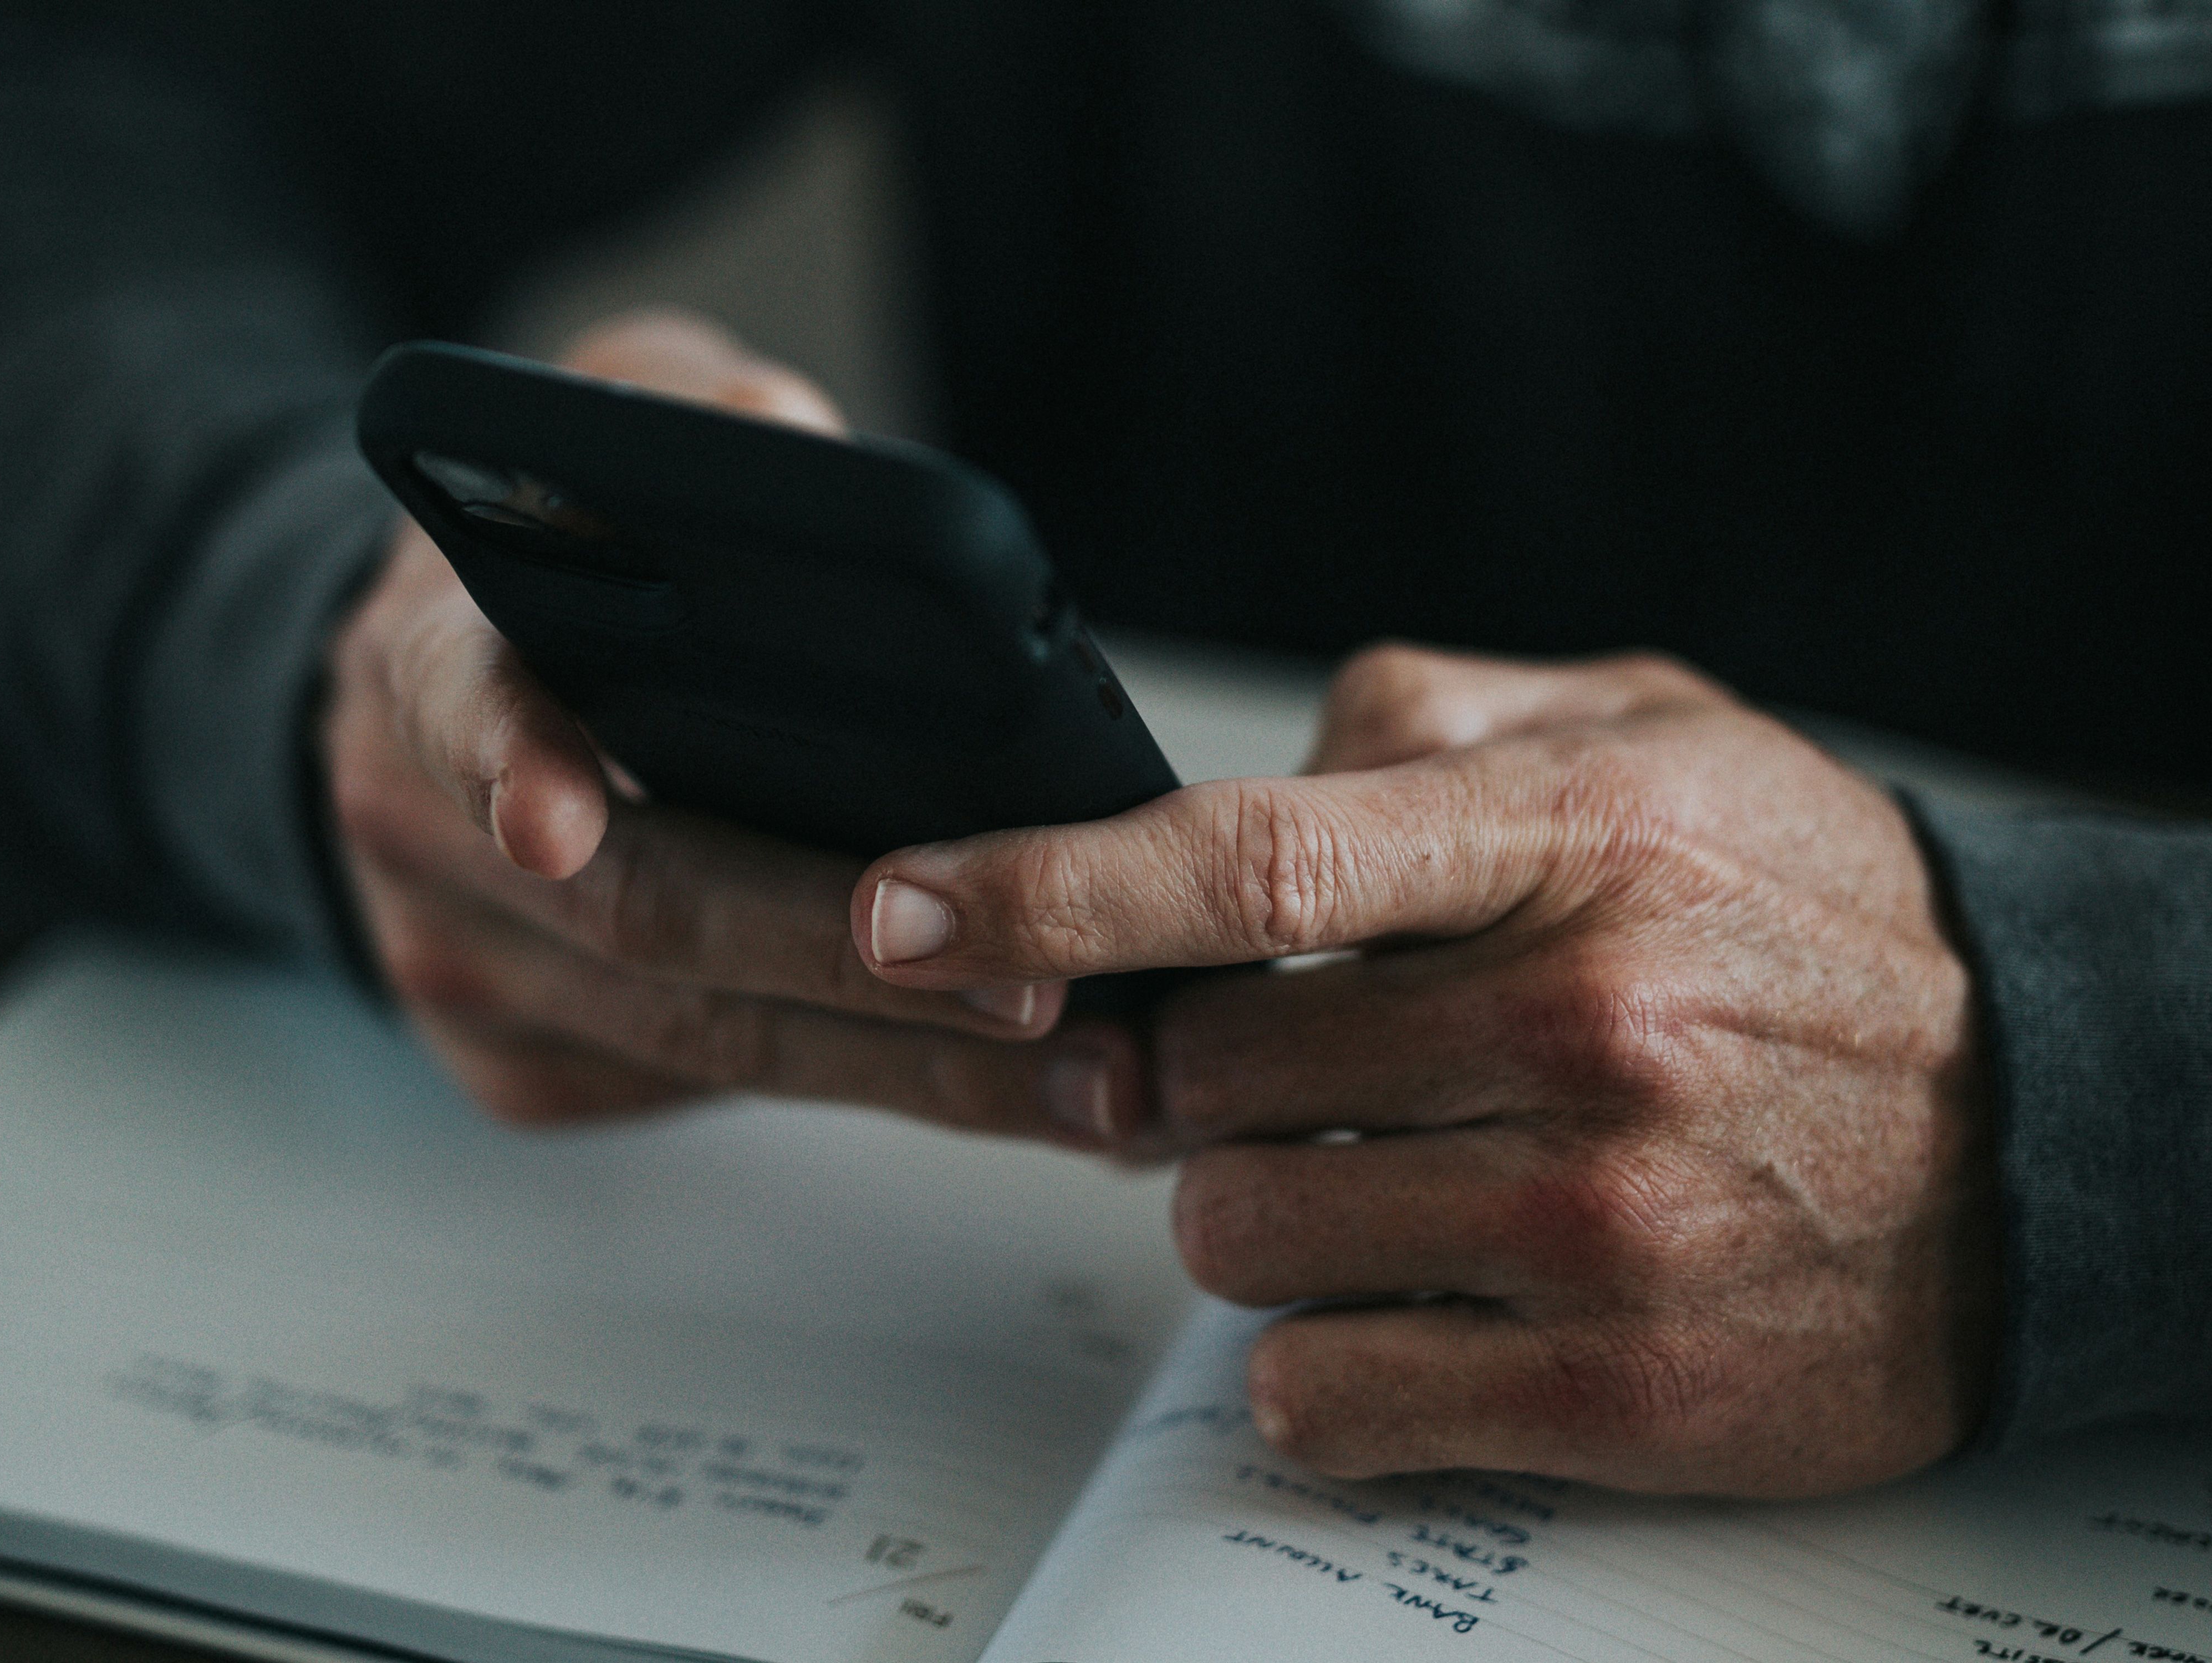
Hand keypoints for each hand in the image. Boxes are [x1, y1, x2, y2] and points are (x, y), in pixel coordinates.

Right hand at [325, 310, 1141, 1133]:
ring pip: (695, 1038)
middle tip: (1035, 990)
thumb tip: (803, 447)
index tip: (558, 822)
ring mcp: (462, 965)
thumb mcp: (612, 428)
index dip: (507, 759)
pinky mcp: (521, 1064)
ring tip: (1086, 1072)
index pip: (452, 703)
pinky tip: (1002, 1079)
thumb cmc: (565, 553)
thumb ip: (694, 414)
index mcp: (429, 658)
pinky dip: (865, 1085)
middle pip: (640, 914)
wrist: (446, 700)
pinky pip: (702, 1091)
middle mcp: (416, 830)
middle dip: (847, 959)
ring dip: (902, 1065)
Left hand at [853, 645, 1997, 1496]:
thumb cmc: (1809, 917)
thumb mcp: (1655, 734)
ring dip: (1258, 1211)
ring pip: (1237, 1238)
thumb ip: (1430, 720)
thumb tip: (1235, 774)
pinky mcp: (1617, 1392)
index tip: (906, 908)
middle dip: (1193, 1078)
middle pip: (1204, 1075)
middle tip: (1292, 1067)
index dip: (1046, 885)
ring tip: (1385, 1174)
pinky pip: (1319, 1391)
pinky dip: (1318, 1353)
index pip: (1251, 860)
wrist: (2045, 1126)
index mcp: (1577, 838)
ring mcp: (1599, 1223)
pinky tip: (1413, 1295)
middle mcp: (1584, 1024)